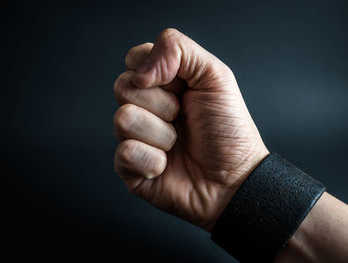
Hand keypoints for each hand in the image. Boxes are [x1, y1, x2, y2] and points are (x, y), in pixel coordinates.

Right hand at [113, 28, 268, 231]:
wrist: (234, 179)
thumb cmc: (228, 130)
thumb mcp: (215, 76)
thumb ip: (178, 50)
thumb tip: (139, 72)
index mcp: (163, 83)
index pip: (135, 59)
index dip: (156, 70)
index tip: (181, 86)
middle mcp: (145, 107)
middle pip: (123, 86)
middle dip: (162, 104)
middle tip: (183, 117)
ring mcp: (135, 136)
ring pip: (123, 119)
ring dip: (161, 134)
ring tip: (178, 143)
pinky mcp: (129, 165)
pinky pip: (125, 152)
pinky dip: (153, 160)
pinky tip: (167, 166)